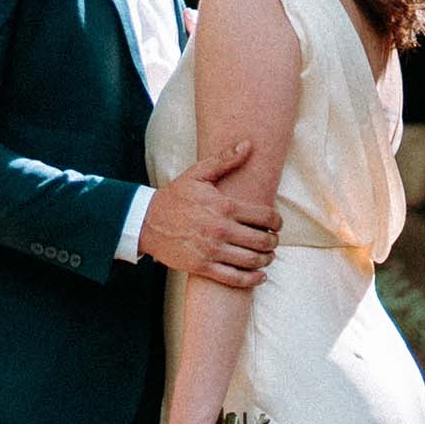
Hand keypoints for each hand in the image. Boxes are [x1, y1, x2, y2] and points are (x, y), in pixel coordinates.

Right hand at [139, 142, 280, 286]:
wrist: (147, 222)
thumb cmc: (175, 196)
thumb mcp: (198, 174)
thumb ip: (225, 160)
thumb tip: (248, 144)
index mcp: (224, 206)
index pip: (265, 216)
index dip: (277, 221)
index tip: (277, 223)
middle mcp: (221, 229)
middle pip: (263, 240)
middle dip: (274, 241)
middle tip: (274, 240)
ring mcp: (212, 250)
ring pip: (252, 260)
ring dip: (267, 259)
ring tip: (268, 256)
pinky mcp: (203, 267)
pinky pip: (235, 278)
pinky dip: (252, 279)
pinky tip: (260, 276)